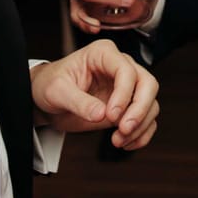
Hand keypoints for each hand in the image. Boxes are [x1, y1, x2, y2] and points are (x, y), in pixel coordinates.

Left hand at [29, 39, 160, 148]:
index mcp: (103, 54)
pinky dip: (142, 134)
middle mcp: (120, 67)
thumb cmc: (49, 86)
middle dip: (140, 109)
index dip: (124, 94)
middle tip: (123, 129)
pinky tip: (126, 144)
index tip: (111, 115)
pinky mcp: (128, 106)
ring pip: (150, 103)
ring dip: (139, 126)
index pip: (126, 70)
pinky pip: (146, 119)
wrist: (47, 100)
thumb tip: (101, 114)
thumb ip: (78, 101)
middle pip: (148, 84)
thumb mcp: (56, 91)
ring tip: (118, 140)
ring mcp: (127, 87)